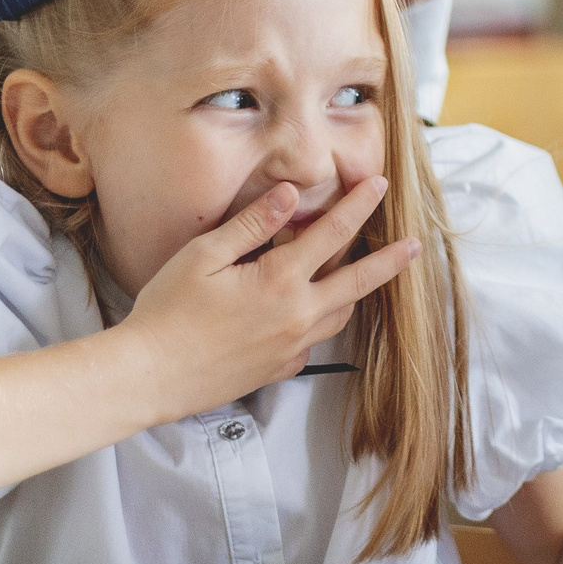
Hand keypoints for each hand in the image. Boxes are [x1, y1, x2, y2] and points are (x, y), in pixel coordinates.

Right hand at [118, 175, 419, 425]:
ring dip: (355, 292)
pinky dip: (318, 322)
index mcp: (280, 281)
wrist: (147, 377)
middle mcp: (296, 317)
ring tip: (366, 274)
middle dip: (390, 260)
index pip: (333, 234)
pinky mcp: (278, 370)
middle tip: (415, 245)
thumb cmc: (167, 312)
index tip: (379, 185)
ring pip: (338, 315)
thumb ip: (252, 224)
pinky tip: (307, 313)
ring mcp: (290, 348)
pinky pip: (312, 342)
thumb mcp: (204, 255)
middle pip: (357, 282)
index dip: (359, 205)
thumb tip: (290, 196)